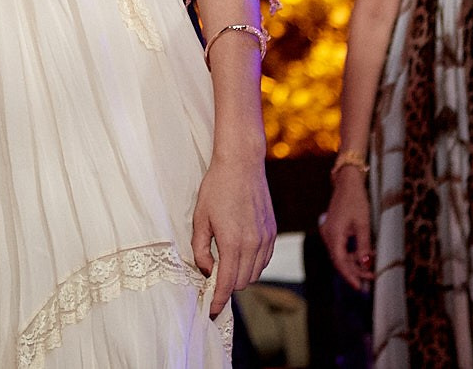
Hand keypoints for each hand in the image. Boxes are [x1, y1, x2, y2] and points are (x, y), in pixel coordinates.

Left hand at [191, 154, 274, 318]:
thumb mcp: (200, 218)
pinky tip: (240, 255)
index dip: (218, 300)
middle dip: (227, 287)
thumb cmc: (217, 188)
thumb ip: (201, 249)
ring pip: (255, 273)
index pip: (227, 284)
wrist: (242, 164)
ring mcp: (266, 238)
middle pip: (242, 282)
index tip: (211, 309)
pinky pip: (264, 260)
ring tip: (224, 266)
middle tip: (212, 281)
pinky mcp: (272, 232)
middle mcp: (253, 244)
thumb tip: (206, 269)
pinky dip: (252, 265)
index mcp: (233, 242)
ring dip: (240, 276)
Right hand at [318, 165, 373, 289]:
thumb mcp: (363, 224)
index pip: (339, 261)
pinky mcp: (332, 230)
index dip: (349, 275)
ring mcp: (328, 232)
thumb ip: (363, 246)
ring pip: (340, 254)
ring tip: (371, 269)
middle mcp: (327, 235)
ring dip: (354, 263)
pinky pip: (341, 247)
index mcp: (333, 234)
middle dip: (355, 271)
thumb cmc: (356, 200)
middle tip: (370, 279)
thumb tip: (366, 265)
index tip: (358, 287)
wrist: (347, 183)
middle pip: (339, 260)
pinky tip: (364, 255)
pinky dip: (351, 253)